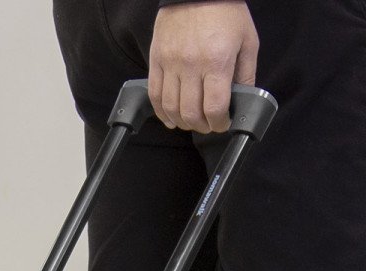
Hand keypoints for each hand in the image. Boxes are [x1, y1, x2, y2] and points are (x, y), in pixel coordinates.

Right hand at [149, 1, 258, 133]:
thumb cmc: (224, 11)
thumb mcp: (247, 40)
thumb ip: (246, 73)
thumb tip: (242, 99)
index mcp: (217, 61)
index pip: (214, 107)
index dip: (219, 123)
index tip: (223, 124)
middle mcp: (191, 66)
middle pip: (191, 113)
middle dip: (201, 126)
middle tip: (208, 125)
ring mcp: (170, 65)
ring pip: (171, 109)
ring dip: (182, 122)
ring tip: (191, 121)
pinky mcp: (156, 62)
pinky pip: (155, 96)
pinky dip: (161, 112)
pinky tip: (170, 117)